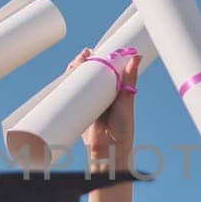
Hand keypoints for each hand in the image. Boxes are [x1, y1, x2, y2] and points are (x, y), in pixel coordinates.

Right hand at [73, 49, 140, 170]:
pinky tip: (64, 77)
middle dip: (83, 63)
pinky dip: (64, 87)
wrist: (109, 150)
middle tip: (84, 55)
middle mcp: (99, 95)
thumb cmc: (123, 129)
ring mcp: (87, 103)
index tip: (94, 50)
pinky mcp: (77, 111)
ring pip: (77, 83)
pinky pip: (68, 97)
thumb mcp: (126, 101)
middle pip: (88, 74)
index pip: (104, 71)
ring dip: (73, 72)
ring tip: (76, 63)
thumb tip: (137, 57)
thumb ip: (129, 81)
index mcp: (113, 91)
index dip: (98, 59)